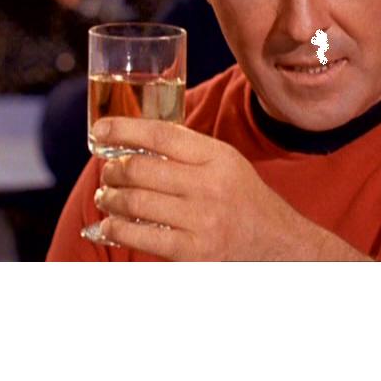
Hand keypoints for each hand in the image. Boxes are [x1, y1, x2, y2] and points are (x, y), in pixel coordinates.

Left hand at [91, 117, 367, 260]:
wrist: (280, 246)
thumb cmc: (247, 202)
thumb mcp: (227, 165)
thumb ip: (188, 151)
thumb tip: (134, 142)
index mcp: (218, 157)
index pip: (161, 134)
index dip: (124, 128)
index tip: (100, 130)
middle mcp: (209, 185)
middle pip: (141, 168)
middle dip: (112, 170)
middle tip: (106, 172)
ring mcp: (200, 220)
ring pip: (134, 202)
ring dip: (109, 198)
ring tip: (106, 197)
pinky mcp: (192, 252)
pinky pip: (140, 236)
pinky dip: (116, 229)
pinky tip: (110, 225)